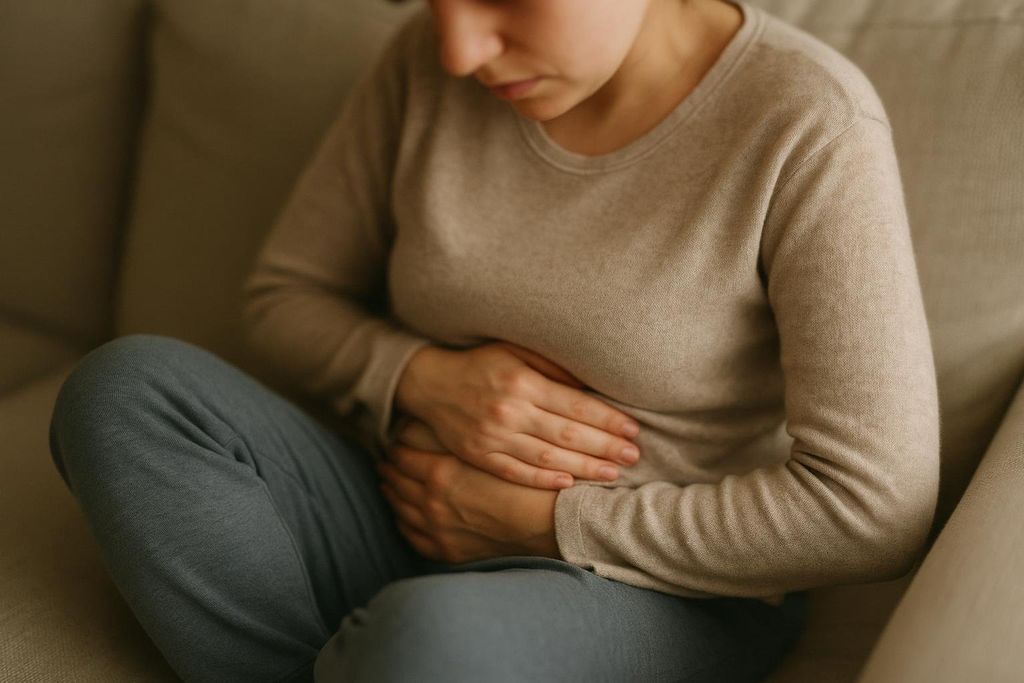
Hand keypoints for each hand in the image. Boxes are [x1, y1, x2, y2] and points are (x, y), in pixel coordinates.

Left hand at [375, 417, 560, 563]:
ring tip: (388, 483)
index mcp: (441, 473)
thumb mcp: (496, 447)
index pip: (403, 455)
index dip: (396, 445)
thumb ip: (466, 431)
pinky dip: (404, 524)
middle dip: (390, 469)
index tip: (393, 438)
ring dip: (392, 494)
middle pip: (398, 481)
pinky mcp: (450, 552)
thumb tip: (445, 411)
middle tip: (384, 459)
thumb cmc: (527, 479)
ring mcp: (438, 530)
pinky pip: (414, 538)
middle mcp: (432, 503)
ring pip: (401, 509)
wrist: (550, 522)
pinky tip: (403, 517)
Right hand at [393, 340, 641, 490]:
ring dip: (584, 467)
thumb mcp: (515, 350)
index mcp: (522, 382)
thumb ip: (552, 364)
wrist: (431, 384)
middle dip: (605, 446)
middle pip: (568, 434)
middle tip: (634, 456)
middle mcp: (509, 411)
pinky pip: (516, 472)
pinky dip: (543, 478)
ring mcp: (493, 437)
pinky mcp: (479, 456)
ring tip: (612, 474)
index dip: (608, 419)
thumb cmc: (481, 364)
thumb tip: (591, 380)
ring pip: (547, 456)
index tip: (632, 428)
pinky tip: (569, 483)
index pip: (576, 405)